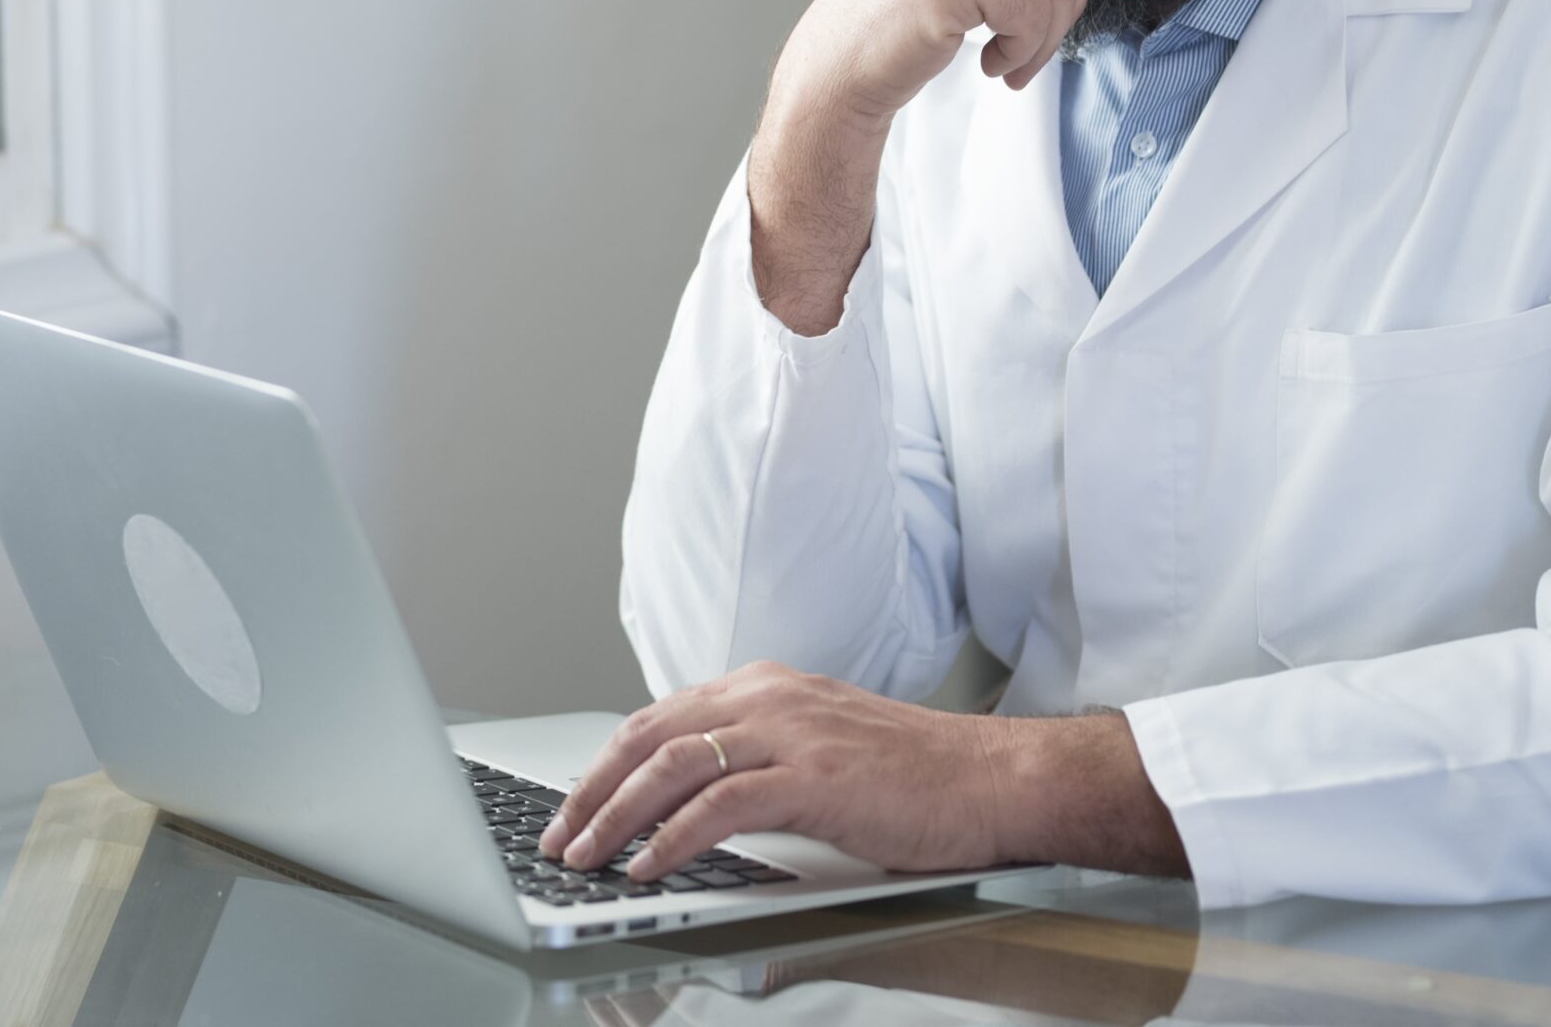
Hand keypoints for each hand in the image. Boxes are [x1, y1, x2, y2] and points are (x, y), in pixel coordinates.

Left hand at [537, 661, 1012, 881]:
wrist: (992, 778)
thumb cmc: (916, 774)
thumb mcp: (819, 744)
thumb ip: (758, 754)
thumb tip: (692, 794)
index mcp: (765, 686)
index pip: (660, 718)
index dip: (607, 763)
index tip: (575, 804)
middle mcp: (768, 697)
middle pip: (650, 736)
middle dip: (592, 790)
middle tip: (558, 834)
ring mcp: (790, 733)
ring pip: (672, 765)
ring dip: (616, 815)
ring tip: (586, 855)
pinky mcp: (813, 777)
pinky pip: (720, 805)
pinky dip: (671, 838)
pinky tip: (647, 865)